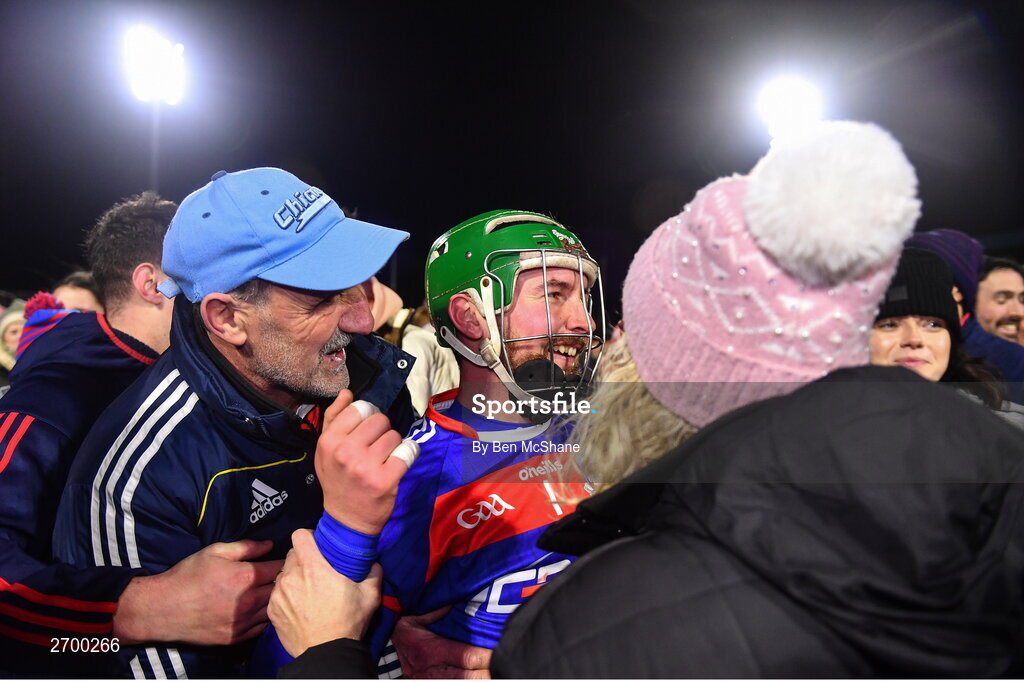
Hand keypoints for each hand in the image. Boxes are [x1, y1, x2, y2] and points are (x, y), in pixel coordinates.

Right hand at [113, 539, 281, 644]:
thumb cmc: (188, 576)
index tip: (288, 558)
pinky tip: (260, 609)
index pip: (280, 567)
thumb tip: (270, 545)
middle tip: (284, 575)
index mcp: (246, 577)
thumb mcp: (216, 552)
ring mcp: (243, 622)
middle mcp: (249, 602)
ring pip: (273, 610)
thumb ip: (246, 547)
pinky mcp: (236, 638)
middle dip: (285, 581)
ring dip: (276, 600)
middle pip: (281, 590)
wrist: (163, 609)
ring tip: (273, 592)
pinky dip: (264, 617)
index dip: (287, 561)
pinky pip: (261, 628)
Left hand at [268, 529, 381, 656]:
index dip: (309, 536)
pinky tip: (300, 606)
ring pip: (284, 574)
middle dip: (303, 558)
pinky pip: (278, 593)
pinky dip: (287, 595)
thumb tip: (372, 562)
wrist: (326, 655)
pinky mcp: (272, 610)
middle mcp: (291, 577)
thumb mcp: (370, 595)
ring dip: (294, 577)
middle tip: (316, 570)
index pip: (300, 535)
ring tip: (307, 591)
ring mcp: (279, 594)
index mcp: (313, 568)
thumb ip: (373, 571)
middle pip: (292, 554)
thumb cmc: (348, 623)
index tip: (317, 545)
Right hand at [315, 389, 406, 533]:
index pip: (359, 408)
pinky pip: (408, 451)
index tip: (366, 430)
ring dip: (394, 444)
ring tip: (384, 458)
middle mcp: (346, 452)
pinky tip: (398, 463)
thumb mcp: (325, 450)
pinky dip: (408, 454)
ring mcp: (366, 467)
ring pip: (394, 435)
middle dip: (381, 430)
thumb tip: (347, 393)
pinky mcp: (386, 479)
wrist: (347, 520)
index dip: (367, 416)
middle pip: (379, 419)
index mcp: (329, 442)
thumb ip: (334, 418)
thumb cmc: (337, 480)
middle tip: (375, 447)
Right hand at [392, 607, 491, 678]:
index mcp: (432, 650)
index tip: (500, 650)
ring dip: (480, 679)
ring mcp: (432, 681)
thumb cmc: (402, 632)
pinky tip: (481, 677)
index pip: (465, 656)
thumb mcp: (412, 618)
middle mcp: (434, 670)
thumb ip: (433, 611)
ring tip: (498, 674)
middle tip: (505, 663)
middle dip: (487, 672)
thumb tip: (451, 601)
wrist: (382, 652)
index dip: (484, 657)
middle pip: (468, 676)